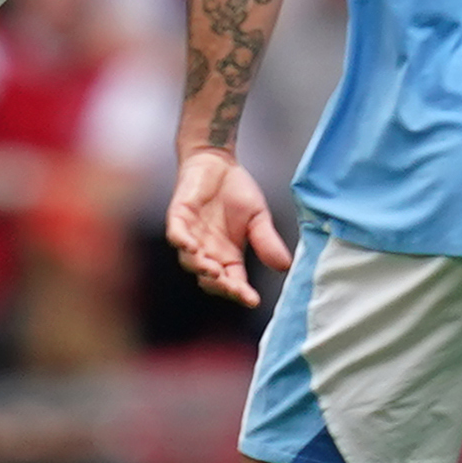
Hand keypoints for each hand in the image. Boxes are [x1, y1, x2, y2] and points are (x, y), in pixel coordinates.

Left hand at [166, 147, 291, 306]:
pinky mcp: (179, 218)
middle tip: (232, 288)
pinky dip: (182, 242)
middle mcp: (208, 252)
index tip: (253, 300)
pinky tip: (191, 246)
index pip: (233, 282)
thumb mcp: (258, 218)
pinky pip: (176, 235)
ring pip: (190, 261)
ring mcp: (191, 236)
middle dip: (220, 285)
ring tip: (212, 271)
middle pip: (210, 279)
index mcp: (228, 257)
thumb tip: (285, 266)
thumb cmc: (237, 192)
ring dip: (200, 267)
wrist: (218, 162)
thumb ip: (267, 241)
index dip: (241, 293)